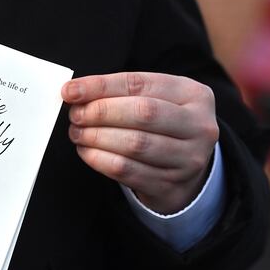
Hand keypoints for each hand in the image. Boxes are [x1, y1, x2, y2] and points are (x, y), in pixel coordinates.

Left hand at [62, 72, 218, 213]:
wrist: (184, 172)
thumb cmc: (162, 128)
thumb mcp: (155, 101)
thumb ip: (120, 93)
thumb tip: (74, 91)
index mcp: (194, 95)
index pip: (140, 84)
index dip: (101, 86)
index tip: (70, 91)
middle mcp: (199, 126)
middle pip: (142, 113)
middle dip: (100, 112)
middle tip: (76, 115)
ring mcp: (188, 159)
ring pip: (135, 143)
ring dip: (97, 137)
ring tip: (78, 132)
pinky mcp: (170, 185)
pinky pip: (127, 170)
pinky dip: (100, 159)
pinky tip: (86, 151)